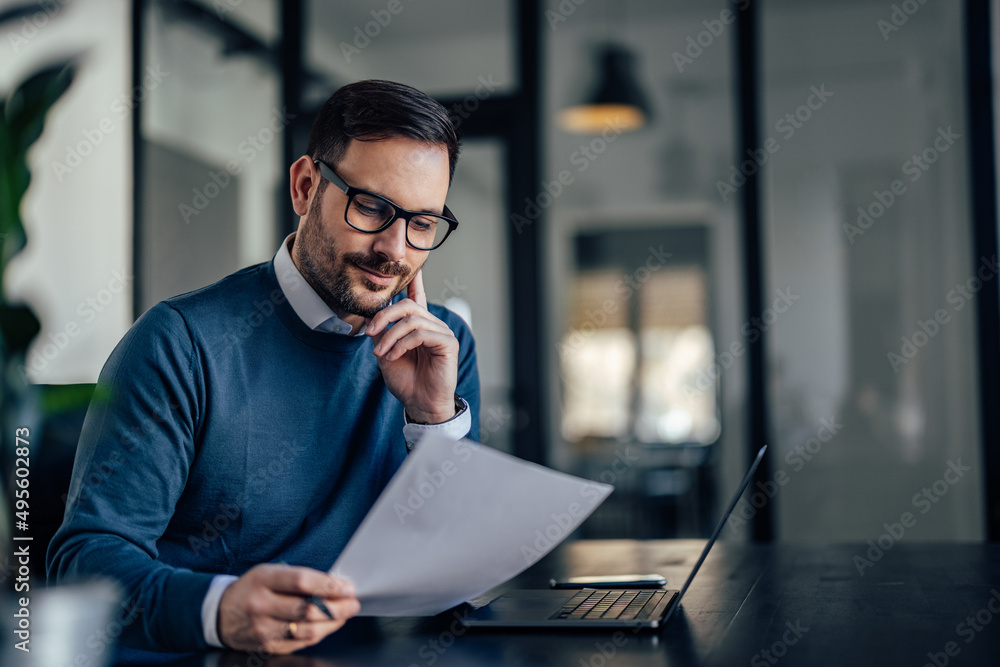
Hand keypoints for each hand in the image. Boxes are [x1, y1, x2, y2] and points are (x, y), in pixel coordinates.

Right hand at [218, 563, 359, 653]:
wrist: (222, 614)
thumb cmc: (253, 588)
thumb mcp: (270, 572)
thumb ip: (298, 578)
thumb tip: (334, 585)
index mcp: (263, 579)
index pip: (301, 581)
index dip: (328, 585)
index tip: (347, 587)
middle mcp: (261, 605)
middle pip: (307, 609)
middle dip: (337, 607)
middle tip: (353, 603)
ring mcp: (263, 629)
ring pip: (307, 630)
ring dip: (333, 623)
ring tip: (345, 614)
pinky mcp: (268, 646)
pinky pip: (301, 642)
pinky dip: (320, 633)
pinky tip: (329, 625)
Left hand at [366, 269, 458, 422]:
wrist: (420, 404)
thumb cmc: (407, 381)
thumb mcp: (386, 354)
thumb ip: (382, 334)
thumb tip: (372, 318)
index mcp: (419, 326)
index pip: (418, 298)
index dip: (415, 282)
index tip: (413, 266)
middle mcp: (433, 325)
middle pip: (408, 306)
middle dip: (385, 316)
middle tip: (370, 332)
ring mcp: (442, 333)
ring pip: (411, 320)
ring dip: (390, 336)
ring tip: (381, 353)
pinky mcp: (447, 343)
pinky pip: (420, 333)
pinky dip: (401, 344)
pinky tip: (393, 356)